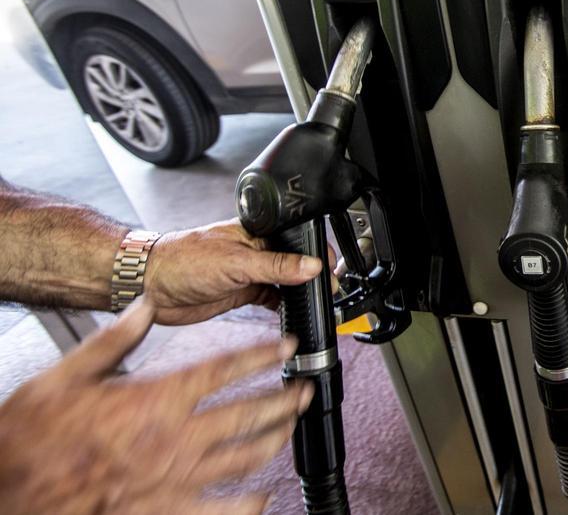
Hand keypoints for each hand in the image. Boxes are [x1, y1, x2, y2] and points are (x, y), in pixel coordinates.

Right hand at [0, 300, 312, 513]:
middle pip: (248, 413)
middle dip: (284, 398)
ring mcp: (175, 478)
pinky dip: (251, 503)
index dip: (261, 354)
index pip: (224, 369)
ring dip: (276, 439)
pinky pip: (223, 509)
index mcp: (155, 399)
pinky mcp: (168, 510)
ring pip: (245, 457)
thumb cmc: (33, 437)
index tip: (284, 345)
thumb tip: (146, 306)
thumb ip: (113, 339)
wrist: (10, 491)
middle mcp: (174, 438)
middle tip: (305, 388)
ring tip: (292, 426)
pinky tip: (266, 495)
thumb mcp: (67, 375)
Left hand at [143, 219, 323, 325]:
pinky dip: (283, 307)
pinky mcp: (240, 293)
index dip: (316, 257)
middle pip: (294, 263)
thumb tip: (310, 266)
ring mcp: (248, 274)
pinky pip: (270, 299)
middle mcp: (255, 252)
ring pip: (285, 283)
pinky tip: (291, 314)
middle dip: (312, 277)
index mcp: (257, 234)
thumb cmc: (181, 260)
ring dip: (298, 293)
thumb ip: (275, 265)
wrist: (147, 285)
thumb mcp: (235, 262)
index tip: (330, 275)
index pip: (297, 242)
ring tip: (314, 305)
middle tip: (326, 293)